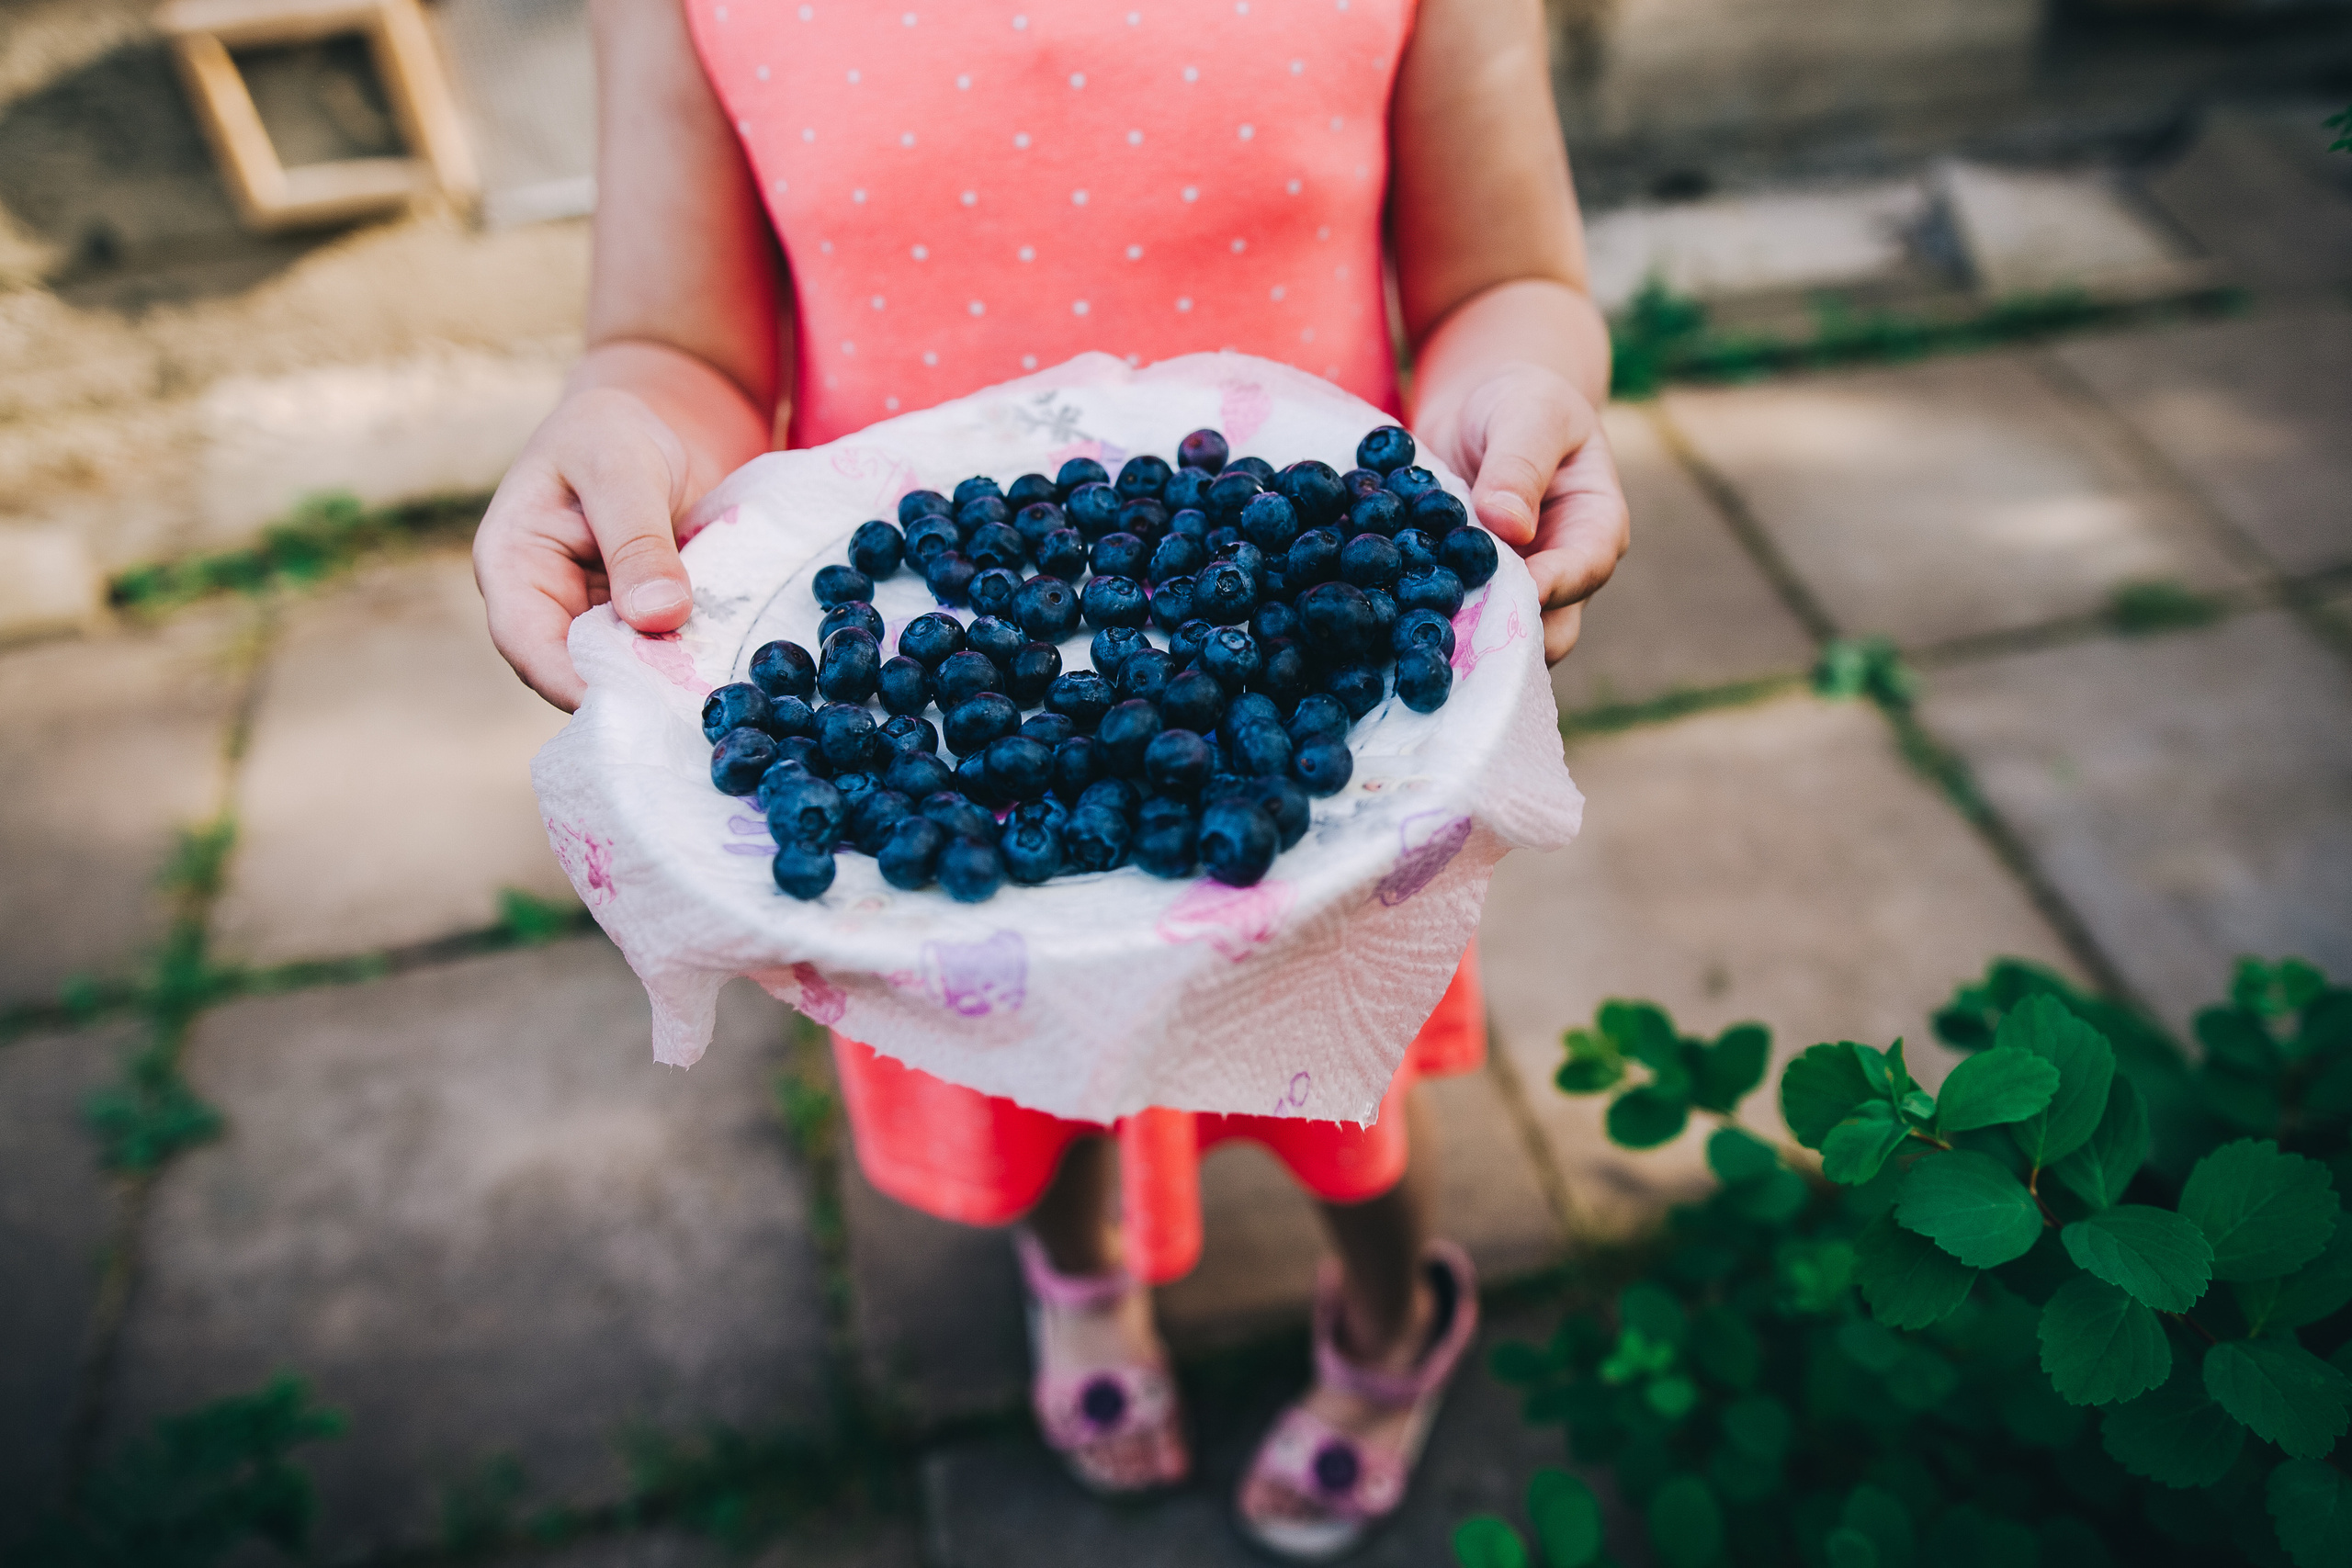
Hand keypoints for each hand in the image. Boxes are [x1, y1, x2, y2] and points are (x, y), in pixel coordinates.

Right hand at [473, 387, 697, 709]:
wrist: (652, 420)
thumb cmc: (615, 429)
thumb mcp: (622, 468)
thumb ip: (637, 540)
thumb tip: (657, 617)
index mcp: (512, 565)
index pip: (527, 643)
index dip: (572, 680)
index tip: (633, 699)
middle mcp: (546, 605)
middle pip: (575, 671)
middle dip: (631, 690)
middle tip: (692, 704)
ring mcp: (593, 619)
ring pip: (623, 671)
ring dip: (667, 681)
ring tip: (717, 691)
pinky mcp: (638, 624)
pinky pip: (660, 656)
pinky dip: (690, 661)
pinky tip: (729, 667)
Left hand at [1428, 362, 1626, 664]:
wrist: (1480, 408)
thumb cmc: (1520, 401)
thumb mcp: (1529, 413)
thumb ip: (1520, 463)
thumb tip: (1508, 525)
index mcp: (1594, 527)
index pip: (1585, 568)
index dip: (1553, 585)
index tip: (1515, 589)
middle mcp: (1560, 572)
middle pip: (1548, 628)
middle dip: (1503, 636)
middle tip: (1452, 631)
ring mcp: (1513, 590)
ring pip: (1494, 638)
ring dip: (1455, 638)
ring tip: (1409, 636)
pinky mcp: (1467, 594)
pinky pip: (1447, 620)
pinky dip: (1418, 622)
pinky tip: (1381, 620)